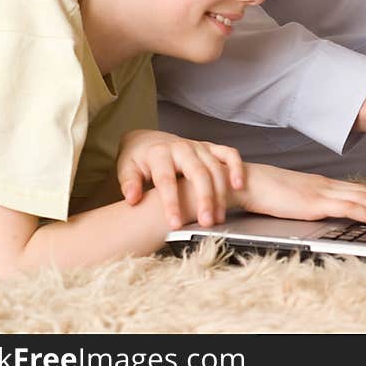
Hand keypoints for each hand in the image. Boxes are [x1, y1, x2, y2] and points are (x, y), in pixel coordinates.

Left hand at [117, 129, 244, 228]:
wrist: (148, 141)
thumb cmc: (138, 160)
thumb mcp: (126, 169)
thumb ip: (129, 183)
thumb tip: (132, 198)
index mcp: (159, 153)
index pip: (166, 179)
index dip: (171, 202)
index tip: (175, 224)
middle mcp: (182, 148)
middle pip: (198, 173)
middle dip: (204, 199)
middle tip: (206, 223)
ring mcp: (199, 147)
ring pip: (215, 168)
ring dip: (220, 193)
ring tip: (219, 218)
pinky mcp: (210, 147)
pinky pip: (229, 154)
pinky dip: (236, 168)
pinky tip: (239, 185)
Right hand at [232, 163, 365, 227]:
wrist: (245, 182)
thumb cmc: (263, 191)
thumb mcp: (292, 200)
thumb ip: (309, 205)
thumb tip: (322, 214)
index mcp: (324, 185)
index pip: (362, 191)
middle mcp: (328, 186)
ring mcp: (323, 192)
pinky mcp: (316, 202)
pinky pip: (350, 208)